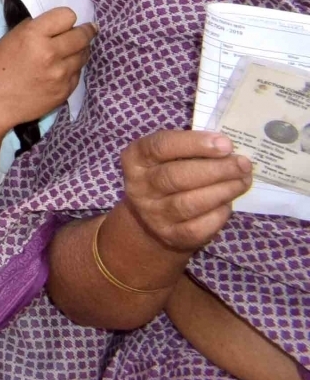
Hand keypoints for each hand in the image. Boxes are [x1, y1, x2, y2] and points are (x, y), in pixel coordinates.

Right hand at [0, 7, 93, 138]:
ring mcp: (61, 74)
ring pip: (84, 54)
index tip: (64, 23)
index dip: (65, 18)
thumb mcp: (7, 41)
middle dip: (85, 31)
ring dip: (78, 51)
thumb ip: (31, 31)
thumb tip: (50, 28)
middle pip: (82, 35)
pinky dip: (72, 70)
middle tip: (86, 31)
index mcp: (32, 35)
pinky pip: (78, 74)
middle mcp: (51, 52)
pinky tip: (59, 72)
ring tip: (70, 52)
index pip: (67, 16)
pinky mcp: (65, 91)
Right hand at [115, 129, 251, 255]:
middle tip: (243, 164)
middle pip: (177, 177)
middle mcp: (138, 187)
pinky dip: (220, 213)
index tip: (226, 144)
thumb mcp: (168, 156)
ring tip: (243, 180)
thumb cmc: (168, 174)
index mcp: (135, 159)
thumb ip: (191, 148)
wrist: (153, 217)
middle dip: (216, 169)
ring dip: (223, 190)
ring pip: (190, 203)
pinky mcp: (171, 236)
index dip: (194, 143)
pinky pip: (200, 226)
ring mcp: (153, 214)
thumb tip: (228, 147)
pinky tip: (229, 202)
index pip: (160, 146)